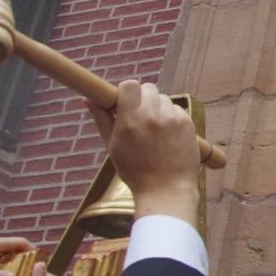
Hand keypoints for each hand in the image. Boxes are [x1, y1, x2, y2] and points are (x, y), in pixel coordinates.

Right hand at [87, 81, 198, 223]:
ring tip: (154, 131)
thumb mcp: (112, 147)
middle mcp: (152, 116)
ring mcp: (172, 119)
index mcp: (130, 121)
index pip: (130, 85)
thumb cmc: (136, 171)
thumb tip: (87, 99)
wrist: (166, 189)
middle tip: (139, 116)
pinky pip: (177, 110)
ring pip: (164, 99)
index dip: (126, 91)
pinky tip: (167, 136)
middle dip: (142, 98)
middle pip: (148, 88)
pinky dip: (171, 117)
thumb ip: (102, 120)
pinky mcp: (188, 123)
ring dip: (158, 108)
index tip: (125, 101)